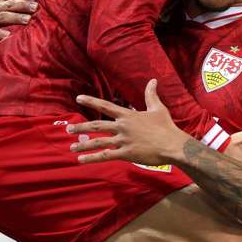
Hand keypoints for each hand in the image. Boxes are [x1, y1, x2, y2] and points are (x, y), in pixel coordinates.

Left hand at [68, 80, 190, 165]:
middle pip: (97, 126)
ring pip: (98, 142)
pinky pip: (105, 156)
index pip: (105, 106)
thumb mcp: (158, 108)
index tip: (78, 98)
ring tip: (71, 147)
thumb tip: (153, 80)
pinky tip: (81, 160)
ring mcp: (123, 141)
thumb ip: (151, 94)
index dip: (91, 101)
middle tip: (68, 128)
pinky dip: (92, 158)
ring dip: (83, 145)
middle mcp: (122, 126)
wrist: (173, 145)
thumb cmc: (166, 127)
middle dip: (81, 127)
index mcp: (128, 115)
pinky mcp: (126, 154)